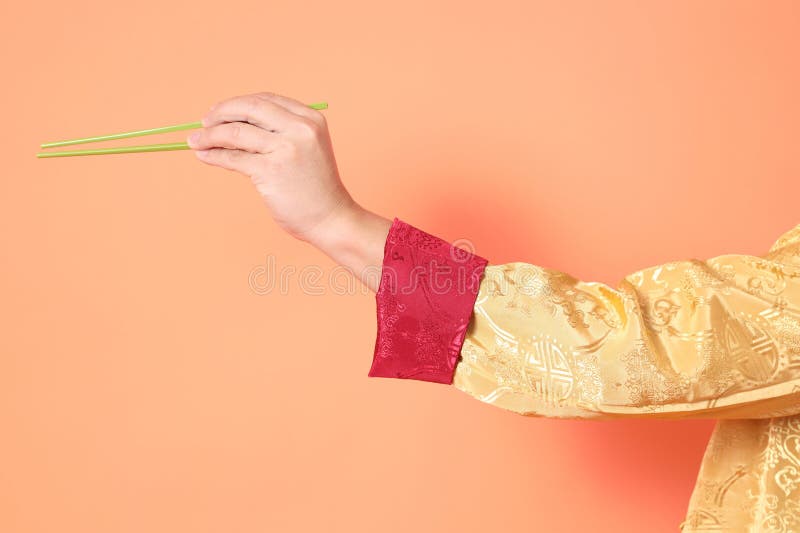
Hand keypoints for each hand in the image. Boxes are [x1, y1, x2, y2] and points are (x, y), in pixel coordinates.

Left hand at [187, 91, 353, 243]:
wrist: (331, 219)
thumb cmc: (315, 188)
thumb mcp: (305, 149)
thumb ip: (278, 133)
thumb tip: (230, 124)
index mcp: (310, 119)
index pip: (265, 100)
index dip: (238, 104)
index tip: (220, 112)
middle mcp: (300, 128)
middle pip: (249, 108)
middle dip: (220, 113)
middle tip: (203, 122)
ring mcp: (286, 148)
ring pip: (236, 132)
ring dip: (209, 135)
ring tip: (195, 142)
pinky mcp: (272, 170)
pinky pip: (234, 157)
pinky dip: (214, 155)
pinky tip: (204, 156)